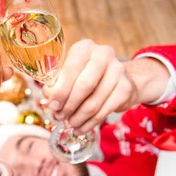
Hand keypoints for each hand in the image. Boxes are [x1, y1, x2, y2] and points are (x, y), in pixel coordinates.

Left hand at [43, 40, 169, 134]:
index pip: (71, 68)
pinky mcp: (126, 88)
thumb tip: (49, 97)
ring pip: (93, 102)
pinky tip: (81, 128)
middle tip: (60, 117)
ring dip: (78, 117)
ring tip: (70, 124)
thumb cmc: (85, 76)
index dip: (60, 90)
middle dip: (69, 105)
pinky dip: (89, 123)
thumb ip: (56, 83)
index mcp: (85, 47)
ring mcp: (118, 70)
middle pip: (85, 85)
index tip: (52, 106)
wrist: (117, 79)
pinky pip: (104, 111)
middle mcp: (104, 54)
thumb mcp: (69, 74)